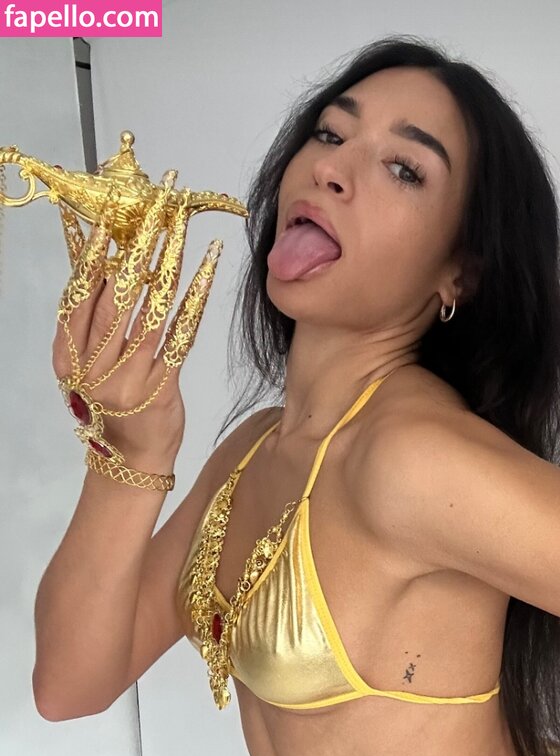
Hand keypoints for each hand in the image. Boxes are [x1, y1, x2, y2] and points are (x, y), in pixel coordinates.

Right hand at [52, 171, 221, 466]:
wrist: (129, 462)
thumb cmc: (110, 405)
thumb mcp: (85, 366)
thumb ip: (89, 320)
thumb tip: (98, 259)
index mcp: (67, 354)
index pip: (80, 290)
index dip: (96, 248)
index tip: (114, 211)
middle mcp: (93, 364)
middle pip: (116, 292)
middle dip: (137, 244)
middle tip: (156, 205)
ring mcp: (128, 376)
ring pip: (148, 308)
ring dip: (166, 262)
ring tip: (179, 226)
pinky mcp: (161, 387)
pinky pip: (180, 334)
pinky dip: (194, 298)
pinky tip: (206, 269)